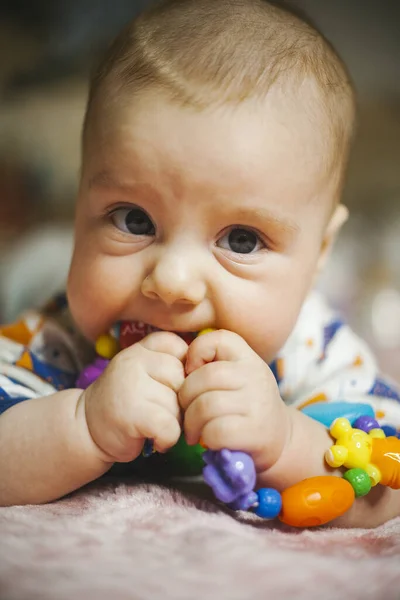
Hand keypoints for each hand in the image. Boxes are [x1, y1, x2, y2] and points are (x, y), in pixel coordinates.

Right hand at [81, 332, 186, 462]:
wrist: (86, 428)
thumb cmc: (126, 402)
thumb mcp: (144, 372)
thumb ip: (169, 364)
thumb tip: (209, 372)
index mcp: (141, 349)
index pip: (181, 348)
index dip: (184, 372)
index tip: (170, 387)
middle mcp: (135, 361)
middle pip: (184, 380)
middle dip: (180, 401)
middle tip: (161, 411)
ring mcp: (132, 386)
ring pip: (178, 406)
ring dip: (173, 423)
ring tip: (153, 425)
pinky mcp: (132, 413)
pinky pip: (169, 426)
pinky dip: (167, 439)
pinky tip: (154, 439)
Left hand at [179, 330, 289, 472]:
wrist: (282, 440)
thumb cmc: (246, 408)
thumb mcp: (237, 379)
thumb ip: (212, 367)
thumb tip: (177, 371)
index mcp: (248, 359)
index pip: (218, 339)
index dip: (196, 353)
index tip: (192, 373)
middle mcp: (255, 376)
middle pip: (204, 378)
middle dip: (185, 398)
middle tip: (186, 412)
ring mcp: (256, 403)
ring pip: (205, 406)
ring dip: (191, 422)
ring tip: (194, 430)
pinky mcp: (254, 431)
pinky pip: (215, 430)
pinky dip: (205, 438)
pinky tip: (208, 441)